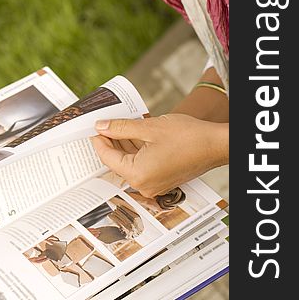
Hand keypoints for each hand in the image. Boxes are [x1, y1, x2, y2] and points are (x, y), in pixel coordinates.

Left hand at [91, 114, 227, 196]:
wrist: (215, 145)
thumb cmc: (187, 137)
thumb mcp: (148, 127)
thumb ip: (121, 128)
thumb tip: (101, 127)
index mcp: (138, 174)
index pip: (107, 157)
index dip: (98, 139)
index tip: (92, 126)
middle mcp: (144, 185)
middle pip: (117, 161)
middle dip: (109, 141)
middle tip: (102, 122)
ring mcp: (153, 184)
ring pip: (129, 162)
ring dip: (122, 144)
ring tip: (117, 124)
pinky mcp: (161, 179)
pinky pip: (141, 165)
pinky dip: (135, 150)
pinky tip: (132, 133)